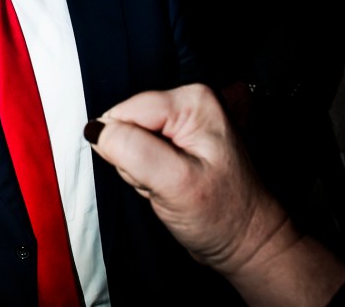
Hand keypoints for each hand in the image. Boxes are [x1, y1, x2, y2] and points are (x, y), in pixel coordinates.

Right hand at [86, 83, 344, 305]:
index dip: (125, 147)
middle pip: (126, 124)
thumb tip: (96, 130)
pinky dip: (145, 175)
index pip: (125, 111)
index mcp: (192, 101)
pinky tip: (168, 186)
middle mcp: (188, 103)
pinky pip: (138, 152)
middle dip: (134, 160)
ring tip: (169, 187)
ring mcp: (183, 123)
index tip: (151, 173)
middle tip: (164, 184)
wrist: (248, 244)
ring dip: (140, 171)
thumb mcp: (175, 183)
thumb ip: (132, 150)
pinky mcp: (177, 141)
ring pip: (129, 140)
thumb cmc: (224, 217)